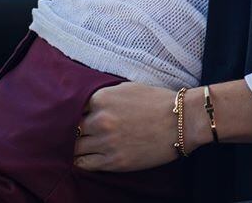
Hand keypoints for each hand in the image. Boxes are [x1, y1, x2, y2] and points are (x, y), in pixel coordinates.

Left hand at [73, 82, 189, 172]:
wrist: (179, 121)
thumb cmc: (155, 101)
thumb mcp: (126, 88)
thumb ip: (104, 95)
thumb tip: (87, 102)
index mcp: (101, 98)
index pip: (73, 106)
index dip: (74, 111)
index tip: (75, 115)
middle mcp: (100, 120)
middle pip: (72, 128)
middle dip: (74, 129)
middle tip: (76, 131)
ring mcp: (105, 142)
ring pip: (75, 147)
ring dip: (76, 145)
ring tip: (80, 144)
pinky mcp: (114, 162)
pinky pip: (85, 164)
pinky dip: (82, 160)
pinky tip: (84, 156)